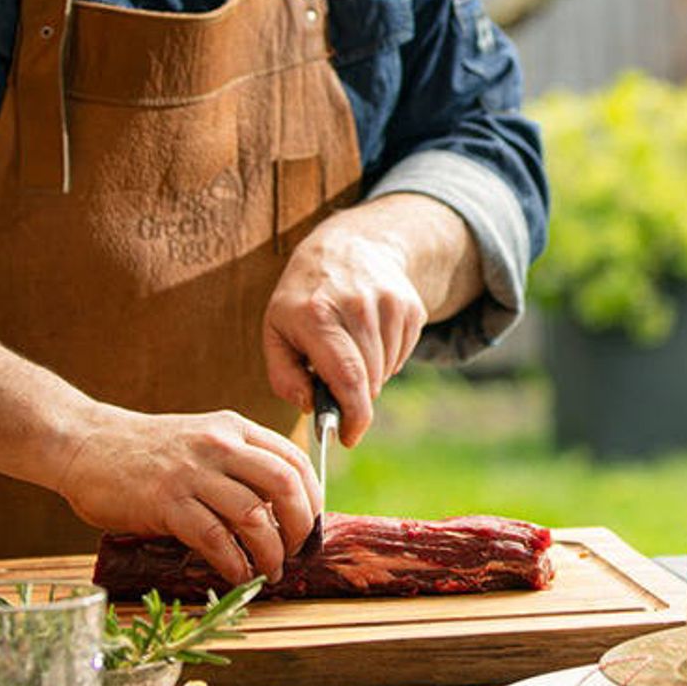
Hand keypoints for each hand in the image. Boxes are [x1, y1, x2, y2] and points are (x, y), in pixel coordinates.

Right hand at [55, 404, 320, 584]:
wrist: (84, 444)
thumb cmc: (144, 451)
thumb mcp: (200, 440)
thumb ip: (236, 463)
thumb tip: (278, 509)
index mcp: (233, 428)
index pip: (293, 459)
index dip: (312, 496)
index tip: (310, 523)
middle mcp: (220, 445)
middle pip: (285, 485)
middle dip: (300, 525)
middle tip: (294, 551)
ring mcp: (193, 472)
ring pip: (253, 515)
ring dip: (269, 552)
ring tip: (268, 572)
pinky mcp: (166, 501)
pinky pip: (215, 538)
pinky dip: (233, 563)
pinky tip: (236, 575)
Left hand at [262, 214, 427, 445]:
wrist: (347, 247)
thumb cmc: (304, 299)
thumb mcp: (275, 330)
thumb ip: (283, 375)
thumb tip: (310, 405)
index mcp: (317, 316)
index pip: (347, 378)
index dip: (353, 416)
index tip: (349, 438)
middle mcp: (357, 307)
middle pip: (369, 381)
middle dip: (354, 396)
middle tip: (336, 384)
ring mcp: (389, 304)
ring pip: (387, 371)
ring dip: (369, 375)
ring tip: (350, 350)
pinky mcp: (411, 306)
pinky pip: (403, 355)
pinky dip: (386, 358)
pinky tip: (369, 336)